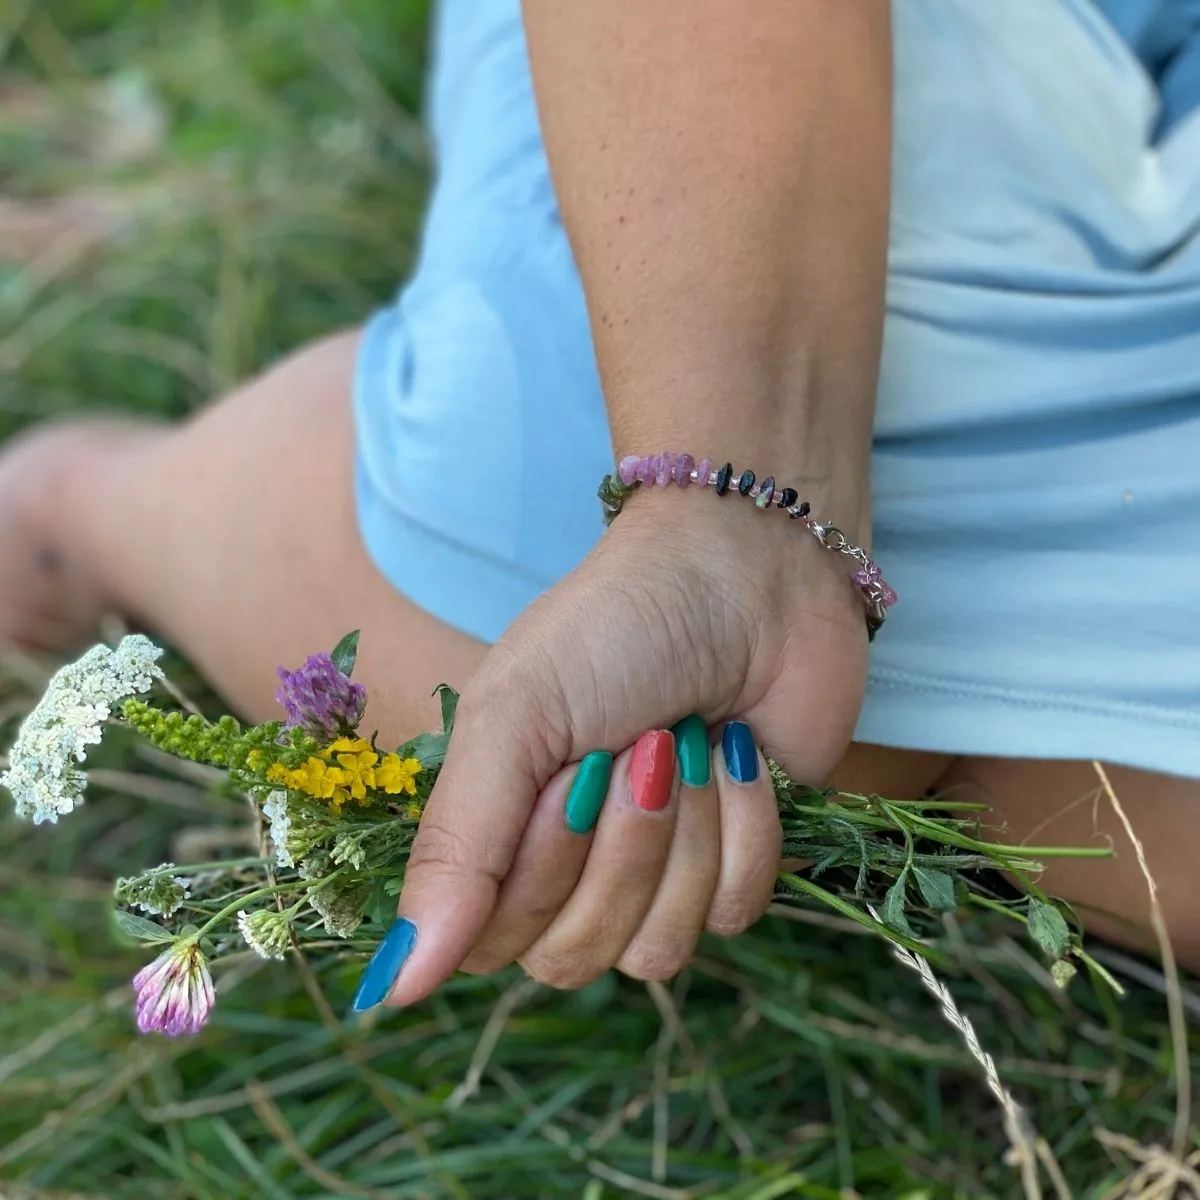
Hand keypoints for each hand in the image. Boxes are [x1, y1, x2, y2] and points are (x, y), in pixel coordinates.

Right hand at [364, 490, 867, 1006]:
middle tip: (635, 746)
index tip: (564, 777)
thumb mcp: (513, 719)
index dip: (536, 874)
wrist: (747, 575)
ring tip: (686, 740)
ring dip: (684, 832)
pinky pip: (732, 913)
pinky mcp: (735, 866)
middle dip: (617, 845)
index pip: (491, 944)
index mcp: (500, 831)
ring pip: (657, 949)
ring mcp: (656, 875)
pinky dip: (744, 827)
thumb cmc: (613, 629)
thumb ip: (454, 850)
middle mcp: (571, 870)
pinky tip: (739, 755)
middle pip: (574, 956)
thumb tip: (393, 987)